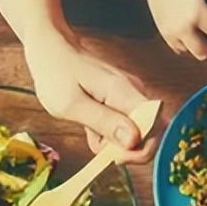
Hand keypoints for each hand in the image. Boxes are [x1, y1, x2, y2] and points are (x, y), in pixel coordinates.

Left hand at [22, 31, 156, 162]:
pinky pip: (122, 126)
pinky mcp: (120, 101)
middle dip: (125, 150)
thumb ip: (104, 122)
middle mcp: (134, 94)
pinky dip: (107, 134)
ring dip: (112, 142)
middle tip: (97, 142)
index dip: (141, 150)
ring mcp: (128, 97)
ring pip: (134, 133)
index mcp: (125, 93)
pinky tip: (90, 124)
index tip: (114, 156)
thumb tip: (134, 140)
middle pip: (150, 133)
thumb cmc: (56, 74)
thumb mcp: (72, 105)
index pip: (155, 128)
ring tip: (88, 128)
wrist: (51, 49)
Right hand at [136, 0, 206, 60]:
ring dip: (200, 43)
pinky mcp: (161, 29)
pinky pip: (178, 46)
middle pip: (203, 52)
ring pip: (190, 51)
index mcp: (195, 13)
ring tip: (202, 24)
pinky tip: (191, 24)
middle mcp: (180, 26)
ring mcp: (168, 30)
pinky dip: (187, 41)